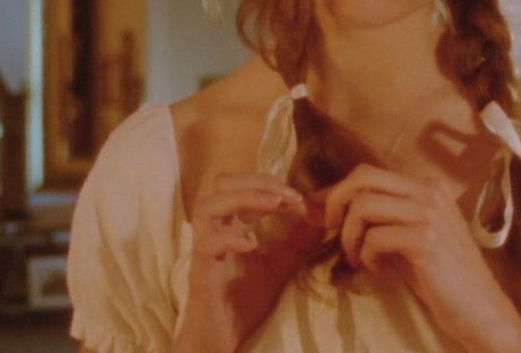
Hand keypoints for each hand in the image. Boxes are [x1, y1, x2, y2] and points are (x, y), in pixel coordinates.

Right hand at [174, 173, 322, 352]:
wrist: (221, 339)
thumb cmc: (242, 302)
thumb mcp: (277, 268)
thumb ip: (295, 245)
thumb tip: (320, 219)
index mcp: (229, 225)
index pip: (242, 185)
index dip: (271, 184)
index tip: (300, 200)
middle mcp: (213, 231)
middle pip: (221, 183)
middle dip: (257, 182)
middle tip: (287, 197)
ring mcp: (204, 250)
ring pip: (207, 206)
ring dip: (243, 199)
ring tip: (272, 207)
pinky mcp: (201, 273)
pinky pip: (206, 244)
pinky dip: (229, 237)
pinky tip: (251, 244)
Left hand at [322, 164, 520, 352]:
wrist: (480, 310)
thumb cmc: (441, 276)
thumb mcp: (409, 238)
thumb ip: (380, 219)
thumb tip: (331, 207)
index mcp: (427, 187)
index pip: (369, 173)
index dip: (338, 192)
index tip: (322, 214)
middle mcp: (429, 192)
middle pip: (363, 177)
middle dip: (335, 202)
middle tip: (331, 231)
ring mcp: (429, 214)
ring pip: (364, 205)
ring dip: (350, 236)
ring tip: (358, 259)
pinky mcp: (426, 240)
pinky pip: (375, 237)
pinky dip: (366, 256)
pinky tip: (379, 272)